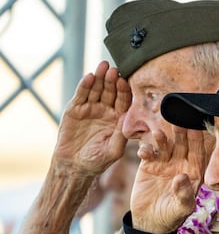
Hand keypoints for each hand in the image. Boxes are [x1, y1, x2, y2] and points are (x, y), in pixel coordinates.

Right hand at [53, 61, 130, 175]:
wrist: (74, 166)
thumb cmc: (97, 160)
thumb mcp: (114, 150)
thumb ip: (121, 135)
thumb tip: (129, 120)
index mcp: (118, 118)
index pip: (123, 101)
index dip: (123, 91)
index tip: (124, 81)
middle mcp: (106, 110)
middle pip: (110, 91)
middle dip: (112, 80)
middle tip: (113, 69)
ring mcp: (90, 108)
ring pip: (96, 90)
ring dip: (99, 78)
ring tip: (102, 67)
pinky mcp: (75, 109)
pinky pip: (81, 95)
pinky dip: (84, 86)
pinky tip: (89, 77)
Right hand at [129, 125, 206, 233]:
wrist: (149, 222)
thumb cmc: (171, 216)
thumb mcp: (181, 209)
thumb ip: (184, 194)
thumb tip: (181, 177)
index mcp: (194, 172)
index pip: (198, 152)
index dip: (197, 140)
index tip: (195, 128)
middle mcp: (181, 164)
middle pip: (182, 144)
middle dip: (181, 133)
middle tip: (177, 122)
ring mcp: (165, 163)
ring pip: (165, 146)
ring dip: (162, 139)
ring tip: (159, 134)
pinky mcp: (148, 165)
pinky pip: (149, 153)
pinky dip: (146, 150)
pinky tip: (144, 152)